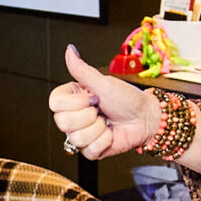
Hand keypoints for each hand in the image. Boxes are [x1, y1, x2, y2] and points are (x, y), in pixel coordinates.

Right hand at [49, 44, 161, 158]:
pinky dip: (104, 141)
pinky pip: (89, 150)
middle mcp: (73, 117)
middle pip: (63, 123)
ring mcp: (80, 134)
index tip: (92, 97)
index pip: (55, 104)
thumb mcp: (103, 83)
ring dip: (99, 129)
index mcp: (72, 98)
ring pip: (77, 138)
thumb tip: (70, 50)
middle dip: (89, 115)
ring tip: (106, 121)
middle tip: (100, 109)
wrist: (145, 118)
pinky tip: (110, 134)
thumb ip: (82, 69)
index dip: (75, 102)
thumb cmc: (128, 99)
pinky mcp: (90, 150)